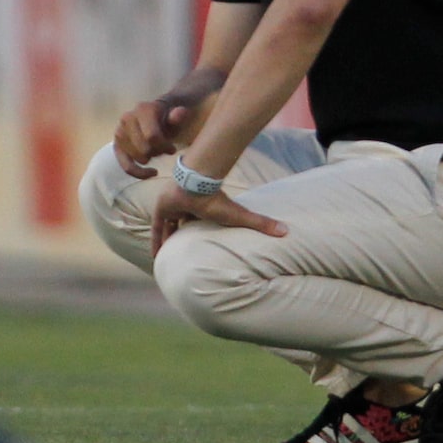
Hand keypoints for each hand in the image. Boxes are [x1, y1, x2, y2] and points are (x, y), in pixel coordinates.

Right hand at [113, 98, 192, 177]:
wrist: (151, 116)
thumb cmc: (166, 118)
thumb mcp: (174, 116)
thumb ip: (177, 116)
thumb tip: (180, 113)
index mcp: (143, 109)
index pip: (152, 136)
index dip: (164, 147)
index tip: (173, 149)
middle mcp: (127, 118)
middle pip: (145, 149)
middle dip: (157, 153)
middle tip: (164, 150)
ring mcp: (119, 132)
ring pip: (137, 158)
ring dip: (150, 159)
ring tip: (156, 152)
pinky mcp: (116, 144)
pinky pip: (126, 165)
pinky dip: (140, 173)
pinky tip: (152, 172)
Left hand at [151, 181, 288, 256]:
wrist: (198, 183)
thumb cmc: (217, 200)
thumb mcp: (239, 215)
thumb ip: (260, 223)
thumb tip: (286, 231)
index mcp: (202, 209)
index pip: (198, 221)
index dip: (196, 232)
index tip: (198, 244)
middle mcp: (186, 208)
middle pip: (180, 225)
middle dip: (179, 238)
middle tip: (179, 255)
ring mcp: (172, 207)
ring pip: (167, 227)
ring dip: (166, 241)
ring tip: (166, 259)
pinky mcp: (161, 209)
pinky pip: (156, 227)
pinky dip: (156, 240)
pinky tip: (156, 254)